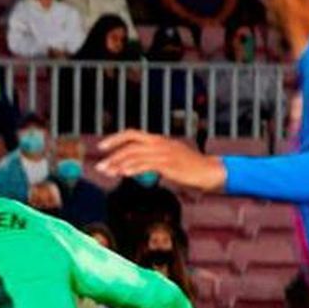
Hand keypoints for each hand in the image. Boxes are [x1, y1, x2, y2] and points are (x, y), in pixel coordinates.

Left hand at [96, 130, 226, 192]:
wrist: (209, 170)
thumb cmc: (188, 166)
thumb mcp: (167, 158)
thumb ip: (150, 158)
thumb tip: (131, 166)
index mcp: (157, 139)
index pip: (132, 133)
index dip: (115, 138)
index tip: (101, 147)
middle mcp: (159, 143)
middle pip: (130, 145)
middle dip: (112, 155)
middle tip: (100, 167)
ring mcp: (164, 152)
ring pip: (135, 155)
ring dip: (119, 164)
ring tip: (107, 172)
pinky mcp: (169, 163)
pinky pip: (147, 164)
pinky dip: (134, 168)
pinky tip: (124, 174)